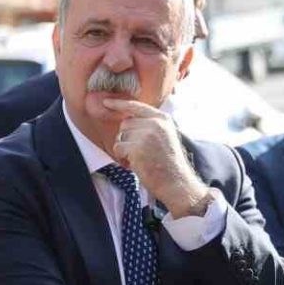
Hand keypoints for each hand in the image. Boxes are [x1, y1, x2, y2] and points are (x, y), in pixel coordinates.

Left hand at [103, 98, 208, 214]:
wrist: (176, 182)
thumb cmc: (169, 164)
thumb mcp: (166, 136)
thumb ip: (150, 125)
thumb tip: (127, 119)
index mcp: (162, 119)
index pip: (137, 106)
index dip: (119, 103)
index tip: (107, 101)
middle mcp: (155, 124)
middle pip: (125, 123)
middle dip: (127, 138)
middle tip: (139, 153)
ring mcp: (146, 135)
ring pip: (121, 136)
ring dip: (125, 150)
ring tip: (139, 159)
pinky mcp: (137, 148)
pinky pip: (118, 148)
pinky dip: (122, 158)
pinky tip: (135, 165)